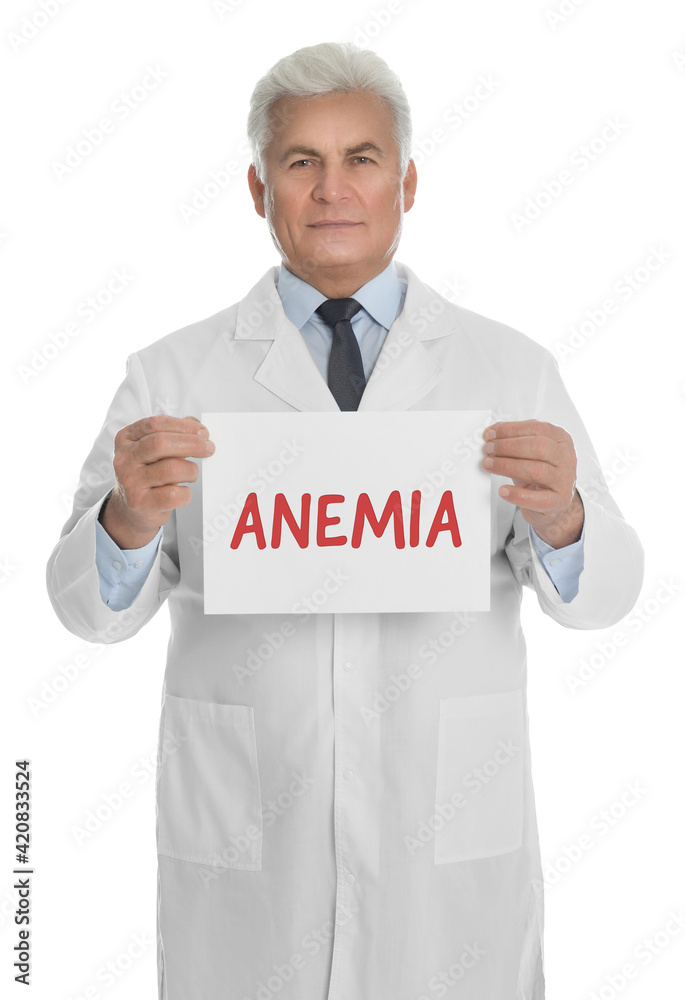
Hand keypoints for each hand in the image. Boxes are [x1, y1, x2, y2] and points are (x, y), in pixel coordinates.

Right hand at [101, 414, 214, 548]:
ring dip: (190, 470)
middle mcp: (124, 459)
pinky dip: (186, 493)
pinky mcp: (141, 503)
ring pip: (171, 469)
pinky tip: (183, 492)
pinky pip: (173, 494)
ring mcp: (130, 482)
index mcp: (126, 439)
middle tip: (209, 448)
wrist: (132, 508)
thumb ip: (172, 434)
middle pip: (161, 444)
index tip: (203, 431)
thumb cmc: (147, 474)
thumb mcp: (152, 450)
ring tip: (191, 473)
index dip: (183, 426)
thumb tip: (197, 427)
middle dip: (192, 443)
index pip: (155, 424)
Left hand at [481, 419, 583, 547]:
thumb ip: (516, 442)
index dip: (510, 430)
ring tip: (489, 465)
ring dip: (507, 466)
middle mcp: (567, 458)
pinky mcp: (559, 501)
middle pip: (538, 447)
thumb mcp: (532, 454)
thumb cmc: (541, 475)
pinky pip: (538, 499)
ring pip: (536, 470)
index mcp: (561, 439)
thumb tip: (492, 435)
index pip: (537, 428)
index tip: (490, 434)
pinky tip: (503, 490)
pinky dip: (517, 495)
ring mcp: (565, 480)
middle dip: (508, 446)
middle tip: (488, 449)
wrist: (554, 502)